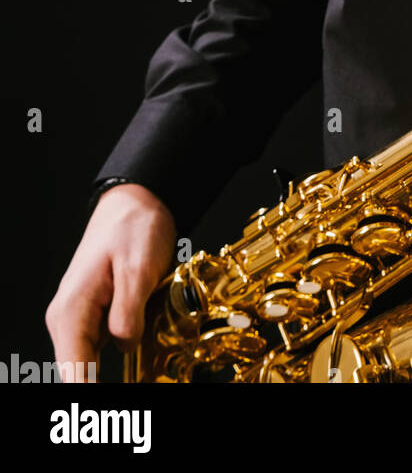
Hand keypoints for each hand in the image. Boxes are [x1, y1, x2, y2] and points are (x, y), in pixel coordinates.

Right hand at [45, 183, 176, 381]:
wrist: (134, 202)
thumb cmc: (134, 226)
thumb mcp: (138, 266)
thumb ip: (128, 311)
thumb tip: (123, 345)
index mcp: (72, 309)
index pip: (73, 370)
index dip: (87, 394)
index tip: (100, 415)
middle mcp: (68, 318)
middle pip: (78, 372)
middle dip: (98, 390)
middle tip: (130, 396)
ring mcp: (80, 317)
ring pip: (90, 362)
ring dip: (108, 377)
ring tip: (138, 371)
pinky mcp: (95, 314)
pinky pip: (101, 346)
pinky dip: (116, 358)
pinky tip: (135, 364)